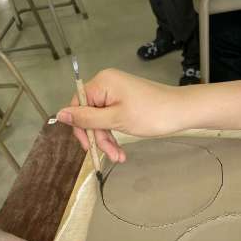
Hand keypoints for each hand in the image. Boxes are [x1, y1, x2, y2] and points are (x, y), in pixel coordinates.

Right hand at [56, 69, 186, 162]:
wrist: (182, 111)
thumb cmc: (152, 113)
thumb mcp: (116, 119)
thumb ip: (87, 118)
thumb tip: (59, 114)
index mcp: (102, 83)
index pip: (77, 106)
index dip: (81, 128)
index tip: (89, 147)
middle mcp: (106, 84)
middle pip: (90, 115)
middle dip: (99, 138)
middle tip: (110, 156)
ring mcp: (117, 93)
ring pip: (101, 121)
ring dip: (108, 140)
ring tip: (119, 157)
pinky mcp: (125, 101)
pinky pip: (112, 119)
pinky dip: (115, 134)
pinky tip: (121, 150)